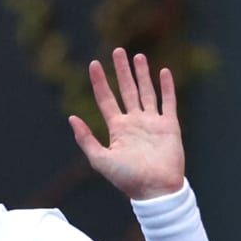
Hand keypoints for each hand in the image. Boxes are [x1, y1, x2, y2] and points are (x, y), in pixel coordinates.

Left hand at [68, 48, 184, 200]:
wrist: (155, 190)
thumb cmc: (127, 179)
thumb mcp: (100, 160)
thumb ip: (86, 139)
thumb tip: (71, 118)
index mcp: (118, 129)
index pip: (106, 100)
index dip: (100, 82)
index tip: (94, 64)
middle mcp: (134, 122)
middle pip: (126, 90)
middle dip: (121, 71)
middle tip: (117, 50)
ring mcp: (152, 123)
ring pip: (146, 92)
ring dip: (142, 74)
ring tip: (137, 56)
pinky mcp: (169, 126)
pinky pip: (168, 102)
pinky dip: (166, 87)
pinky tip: (163, 71)